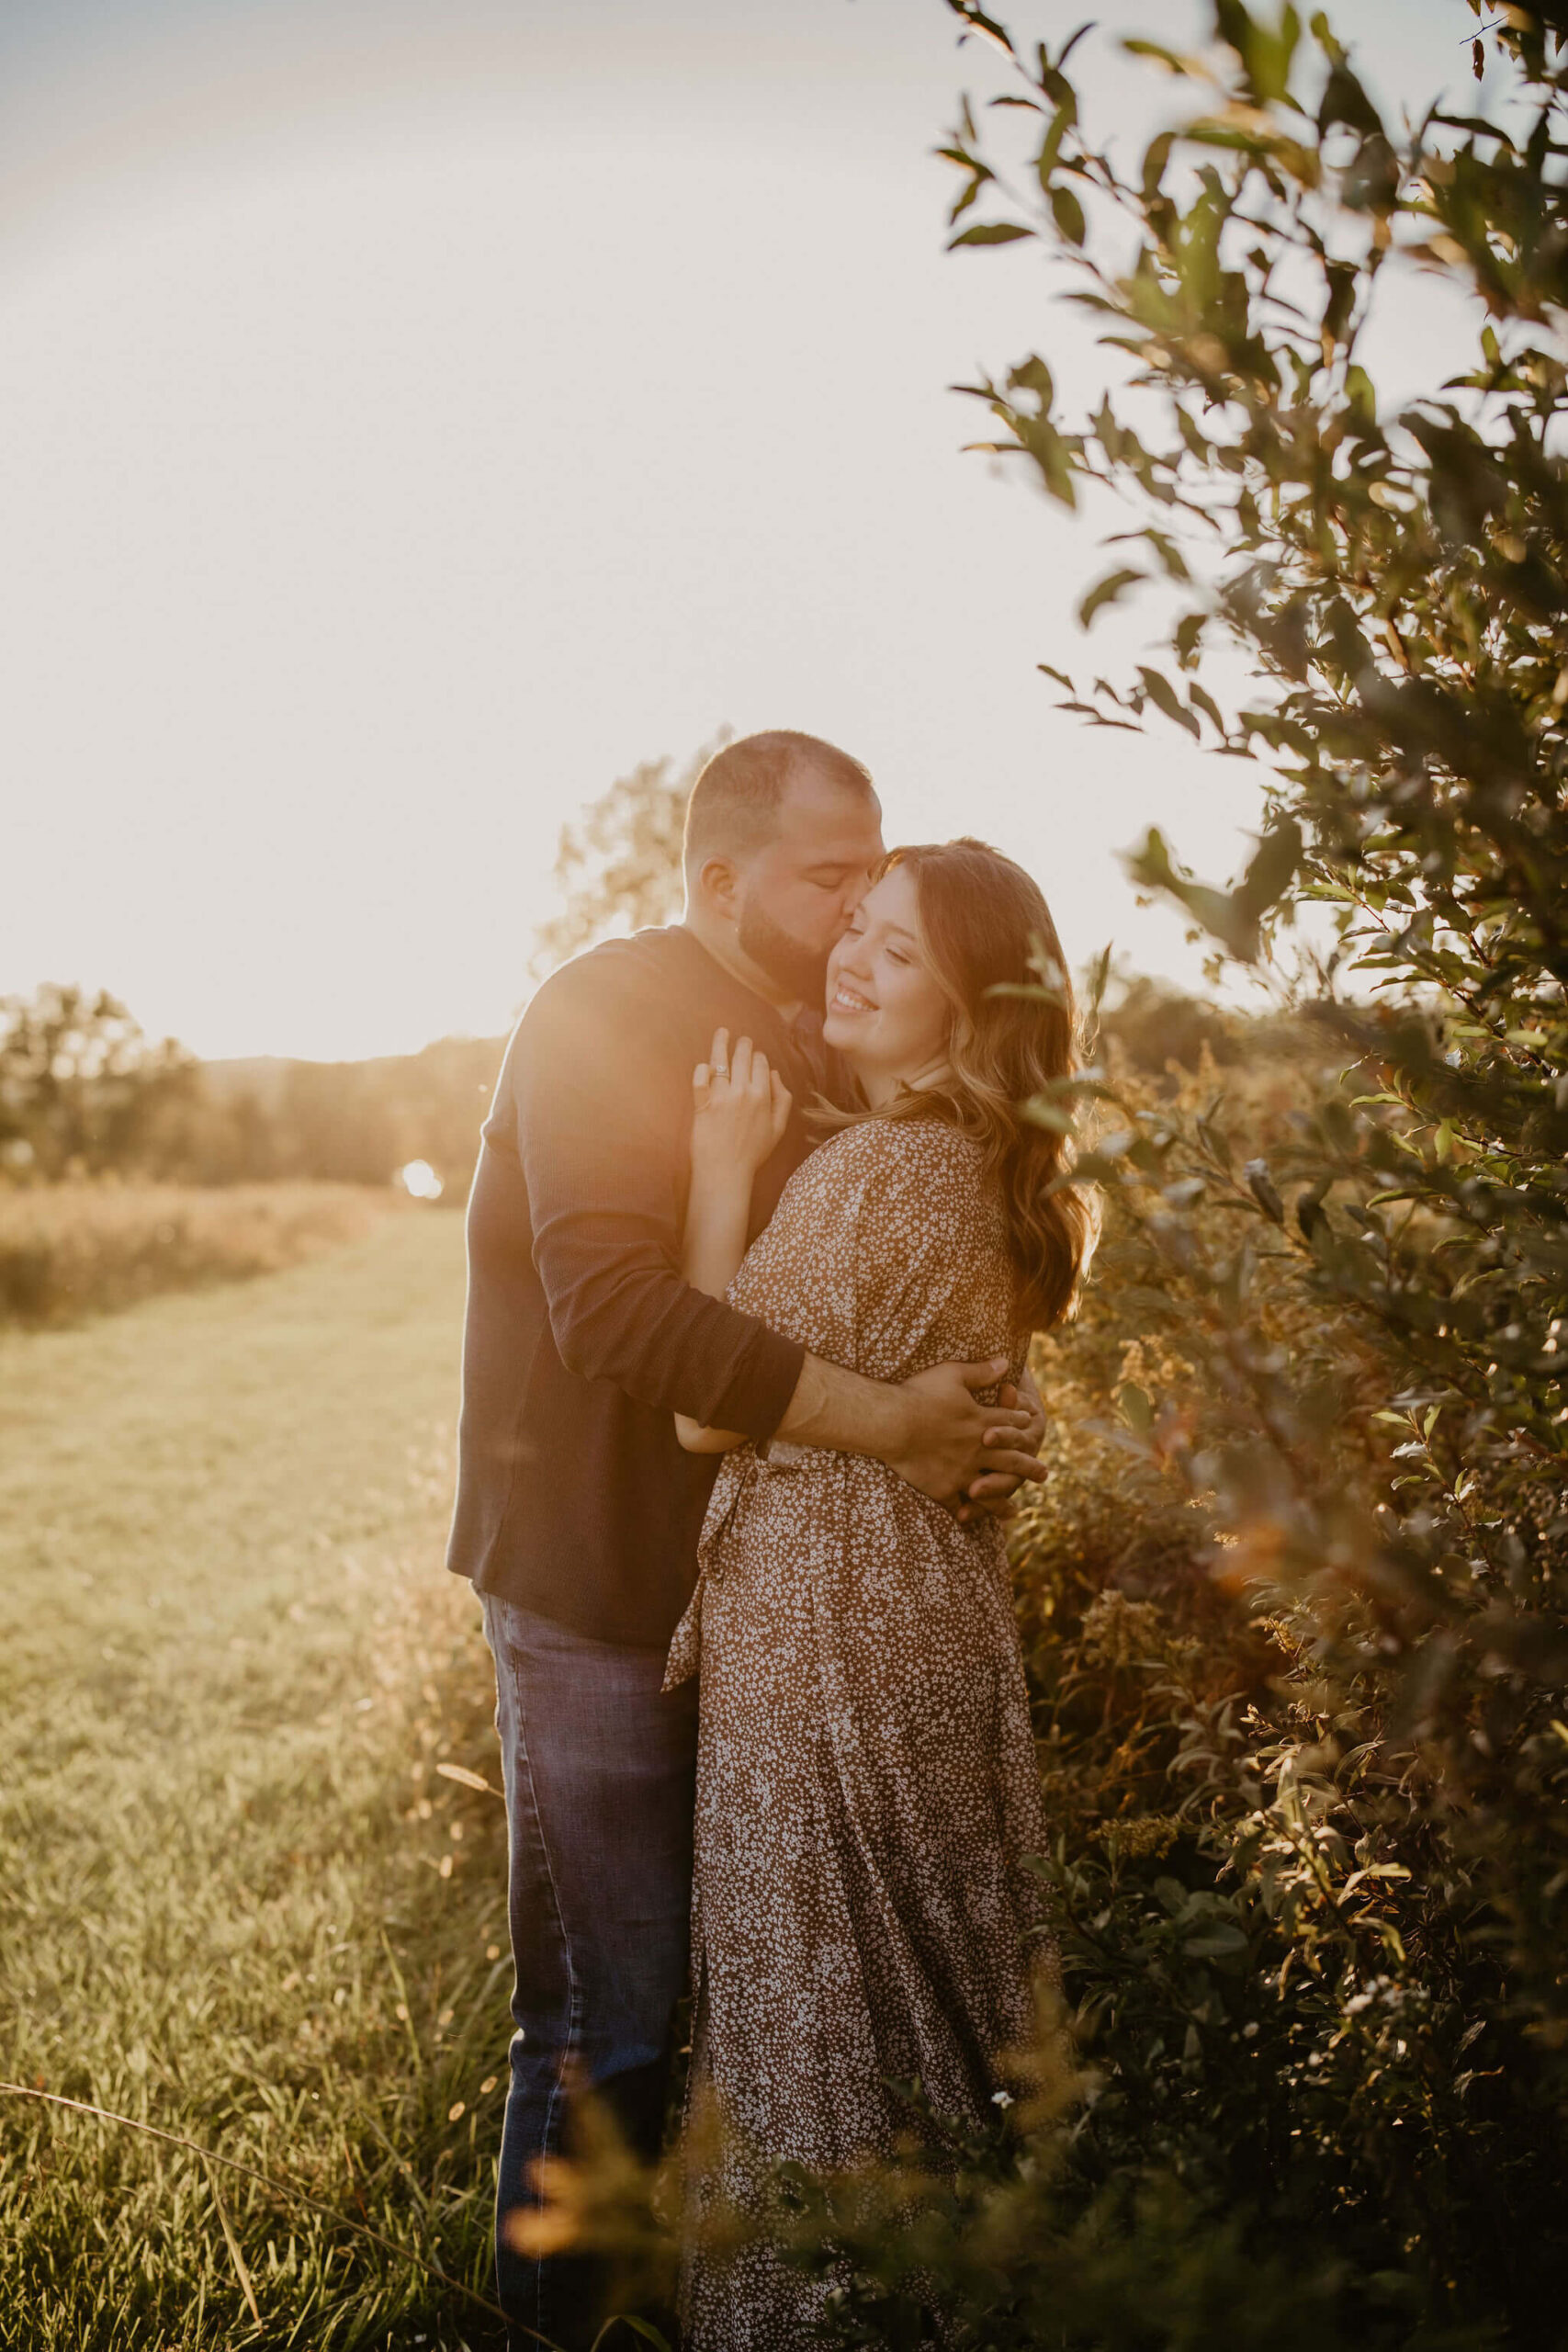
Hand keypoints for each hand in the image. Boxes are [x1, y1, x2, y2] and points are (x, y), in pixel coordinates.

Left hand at [692, 1029, 791, 1181]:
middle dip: (743, 1044)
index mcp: (763, 1096)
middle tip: (741, 1039)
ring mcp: (720, 1097)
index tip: (755, 1055)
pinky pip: (699, 1080)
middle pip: (742, 1058)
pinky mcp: (701, 1105)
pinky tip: (703, 1065)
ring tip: (722, 1033)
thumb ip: (782, 1099)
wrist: (726, 1172)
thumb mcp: (778, 1128)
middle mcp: (742, 1092)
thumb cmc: (753, 1152)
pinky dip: (700, 1070)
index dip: (758, 1057)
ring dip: (721, 1044)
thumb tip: (774, 1074)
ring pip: (720, 1063)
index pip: (761, 1064)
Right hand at [881, 1357, 1039, 1507]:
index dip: (1020, 1421)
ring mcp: (962, 1472)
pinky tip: (969, 1519)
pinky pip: (957, 1504)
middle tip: (1044, 1474)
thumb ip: (981, 1371)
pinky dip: (965, 1512)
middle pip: (1012, 1460)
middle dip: (1029, 1466)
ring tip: (1014, 1511)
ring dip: (1004, 1499)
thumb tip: (1007, 1362)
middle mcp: (978, 1450)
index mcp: (982, 1422)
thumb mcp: (952, 1374)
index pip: (1010, 1423)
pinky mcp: (942, 1488)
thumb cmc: (919, 1394)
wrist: (891, 1423)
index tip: (1028, 1424)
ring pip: (990, 1489)